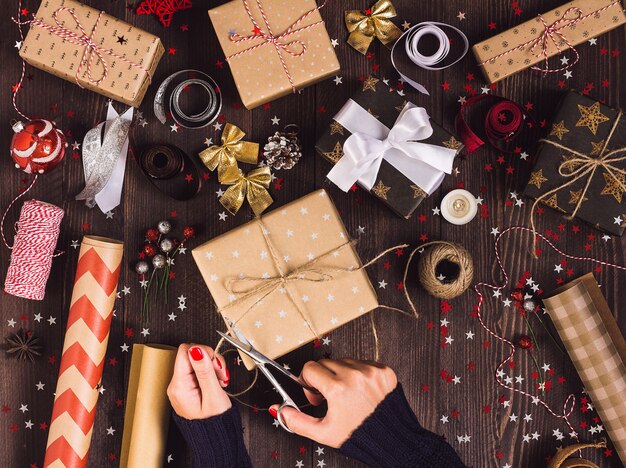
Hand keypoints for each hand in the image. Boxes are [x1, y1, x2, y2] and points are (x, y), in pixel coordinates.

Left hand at [167, 344, 230, 419]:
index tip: (215, 364)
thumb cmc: (215, 421)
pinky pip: (198, 370)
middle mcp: (176, 385)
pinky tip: (217, 382)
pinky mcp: (188, 386)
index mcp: (179, 386)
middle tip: (220, 374)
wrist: (216, 437)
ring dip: (212, 366)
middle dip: (210, 359)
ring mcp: (181, 386)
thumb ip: (204, 370)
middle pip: (191, 355)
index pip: (186, 352)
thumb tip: (196, 349)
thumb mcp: (213, 394)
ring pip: (197, 361)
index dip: (204, 352)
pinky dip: (210, 372)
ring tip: (220, 380)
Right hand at [270, 358, 396, 447]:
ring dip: (341, 374)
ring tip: (348, 396)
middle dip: (323, 378)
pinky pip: (363, 363)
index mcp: (338, 388)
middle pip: (325, 363)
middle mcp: (355, 375)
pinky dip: (359, 373)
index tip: (316, 394)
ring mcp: (371, 371)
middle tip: (330, 397)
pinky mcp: (384, 370)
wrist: (392, 440)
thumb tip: (277, 409)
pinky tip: (362, 391)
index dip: (308, 383)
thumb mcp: (323, 433)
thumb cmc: (359, 436)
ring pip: (344, 361)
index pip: (310, 368)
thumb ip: (296, 420)